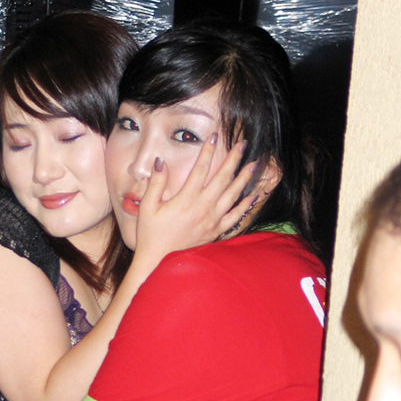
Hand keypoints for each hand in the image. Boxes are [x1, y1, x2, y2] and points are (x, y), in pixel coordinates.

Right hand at [132, 137, 257, 272]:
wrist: (158, 262)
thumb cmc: (151, 235)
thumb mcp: (147, 208)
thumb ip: (156, 183)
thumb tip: (161, 162)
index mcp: (186, 200)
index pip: (200, 170)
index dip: (208, 152)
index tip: (215, 137)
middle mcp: (202, 208)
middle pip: (222, 178)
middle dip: (233, 160)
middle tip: (243, 145)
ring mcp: (212, 220)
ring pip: (232, 195)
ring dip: (244, 178)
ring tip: (253, 164)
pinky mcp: (215, 231)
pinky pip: (235, 216)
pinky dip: (245, 205)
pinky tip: (253, 196)